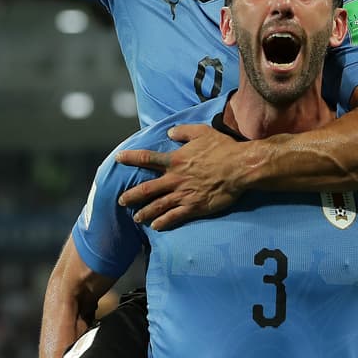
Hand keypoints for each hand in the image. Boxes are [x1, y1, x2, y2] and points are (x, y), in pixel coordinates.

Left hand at [114, 124, 253, 229]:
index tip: (118, 158)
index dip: (130, 158)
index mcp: (175, 160)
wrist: (239, 167)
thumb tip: (170, 132)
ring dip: (145, 212)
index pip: (147, 159)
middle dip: (132, 195)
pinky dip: (164, 222)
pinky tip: (156, 226)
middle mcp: (175, 179)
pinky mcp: (195, 206)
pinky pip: (175, 216)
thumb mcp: (202, 132)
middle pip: (147, 189)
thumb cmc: (223, 148)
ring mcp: (184, 194)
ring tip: (136, 218)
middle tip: (121, 201)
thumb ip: (184, 132)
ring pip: (158, 206)